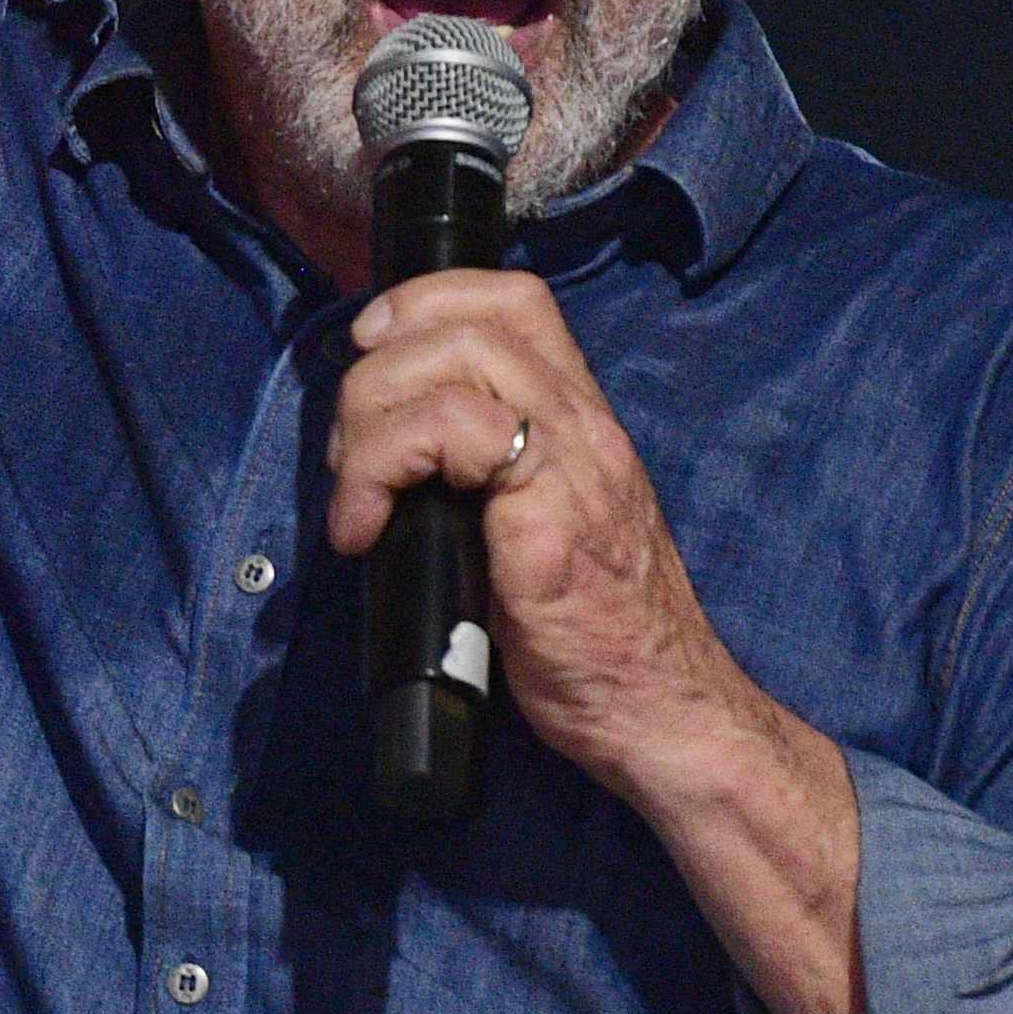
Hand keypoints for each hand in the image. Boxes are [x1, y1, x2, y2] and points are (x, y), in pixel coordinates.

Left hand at [328, 269, 794, 802]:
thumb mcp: (539, 528)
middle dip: (377, 370)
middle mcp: (585, 431)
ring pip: (458, 361)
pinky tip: (367, 530)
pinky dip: (383, 469)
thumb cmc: (594, 638)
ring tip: (358, 497)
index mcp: (581, 425)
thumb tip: (387, 450)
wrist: (662, 713)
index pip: (514, 300)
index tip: (373, 351)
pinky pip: (458, 435)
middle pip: (470, 320)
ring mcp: (572, 472)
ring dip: (372, 419)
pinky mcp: (548, 524)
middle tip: (350, 455)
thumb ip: (487, 475)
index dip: (428, 300)